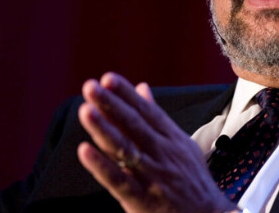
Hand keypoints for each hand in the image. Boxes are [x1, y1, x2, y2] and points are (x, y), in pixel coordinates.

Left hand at [77, 73, 236, 212]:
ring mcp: (153, 176)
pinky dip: (102, 166)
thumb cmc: (193, 181)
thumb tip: (142, 88)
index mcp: (171, 139)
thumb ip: (158, 117)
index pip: (147, 111)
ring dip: (104, 129)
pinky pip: (119, 181)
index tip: (108, 78)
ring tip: (86, 111)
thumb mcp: (182, 144)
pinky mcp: (143, 200)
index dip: (126, 94)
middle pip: (134, 125)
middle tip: (91, 86)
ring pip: (126, 149)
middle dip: (112, 104)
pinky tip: (85, 151)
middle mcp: (163, 153)